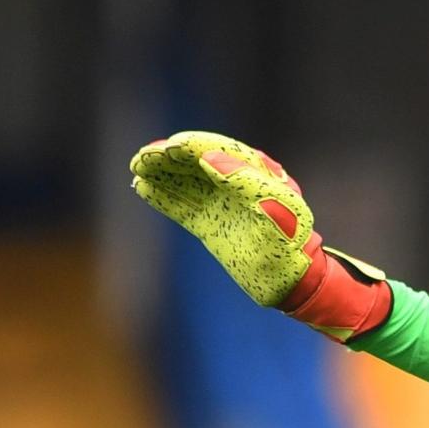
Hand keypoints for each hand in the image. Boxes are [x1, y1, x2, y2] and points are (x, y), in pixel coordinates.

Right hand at [130, 131, 313, 305]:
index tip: (168, 146)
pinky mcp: (213, 224)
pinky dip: (164, 196)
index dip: (194, 146)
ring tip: (136, 166)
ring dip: (162, 173)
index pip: (222, 151)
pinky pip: (184, 205)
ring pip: (188, 182)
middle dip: (171, 157)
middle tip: (143, 156)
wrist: (291, 281)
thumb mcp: (275, 211)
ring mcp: (224, 205)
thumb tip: (209, 158)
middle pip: (200, 163)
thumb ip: (245, 183)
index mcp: (261, 176)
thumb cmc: (289, 246)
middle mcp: (240, 185)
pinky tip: (144, 187)